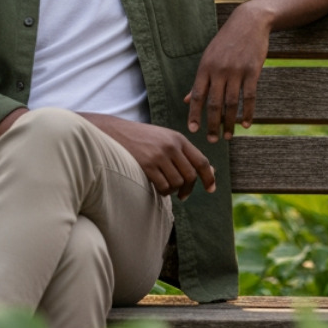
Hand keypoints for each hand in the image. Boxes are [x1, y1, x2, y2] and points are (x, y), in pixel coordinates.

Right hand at [84, 114, 216, 199]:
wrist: (115, 132)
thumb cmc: (143, 139)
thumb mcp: (166, 139)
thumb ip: (186, 154)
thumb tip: (211, 171)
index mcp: (179, 139)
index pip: (201, 161)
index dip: (209, 177)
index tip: (211, 189)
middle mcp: (171, 146)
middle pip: (190, 175)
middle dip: (188, 189)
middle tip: (183, 195)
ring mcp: (159, 155)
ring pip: (177, 183)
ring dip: (173, 190)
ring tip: (166, 188)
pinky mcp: (146, 164)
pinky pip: (162, 186)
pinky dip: (162, 191)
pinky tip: (158, 188)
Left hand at [186, 2, 270, 142]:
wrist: (249, 23)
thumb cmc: (226, 42)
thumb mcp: (209, 57)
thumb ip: (199, 81)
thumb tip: (186, 100)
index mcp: (205, 67)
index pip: (197, 96)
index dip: (195, 114)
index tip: (193, 131)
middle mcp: (219, 70)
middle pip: (214, 103)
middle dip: (212, 124)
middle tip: (212, 140)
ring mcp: (236, 71)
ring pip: (231, 103)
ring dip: (229, 122)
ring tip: (228, 136)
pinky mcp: (253, 71)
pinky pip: (249, 97)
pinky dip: (247, 113)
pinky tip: (246, 124)